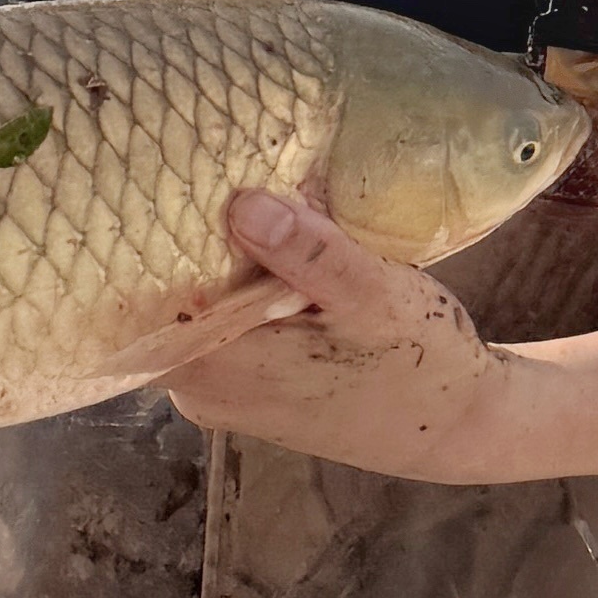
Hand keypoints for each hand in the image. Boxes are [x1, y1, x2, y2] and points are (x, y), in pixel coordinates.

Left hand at [164, 189, 515, 478]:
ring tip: (221, 195)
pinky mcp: (246, 387)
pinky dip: (232, 289)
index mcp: (218, 370)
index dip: (138, 242)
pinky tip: (257, 247)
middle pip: (157, 305)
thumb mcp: (375, 297)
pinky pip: (217, 328)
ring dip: (207, 264)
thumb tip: (243, 205)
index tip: (149, 182)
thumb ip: (308, 254)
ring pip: (189, 314)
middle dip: (172, 243)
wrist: (459, 428)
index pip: (137, 303)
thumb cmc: (419, 366)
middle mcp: (202, 390)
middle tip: (189, 170)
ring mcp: (222, 392)